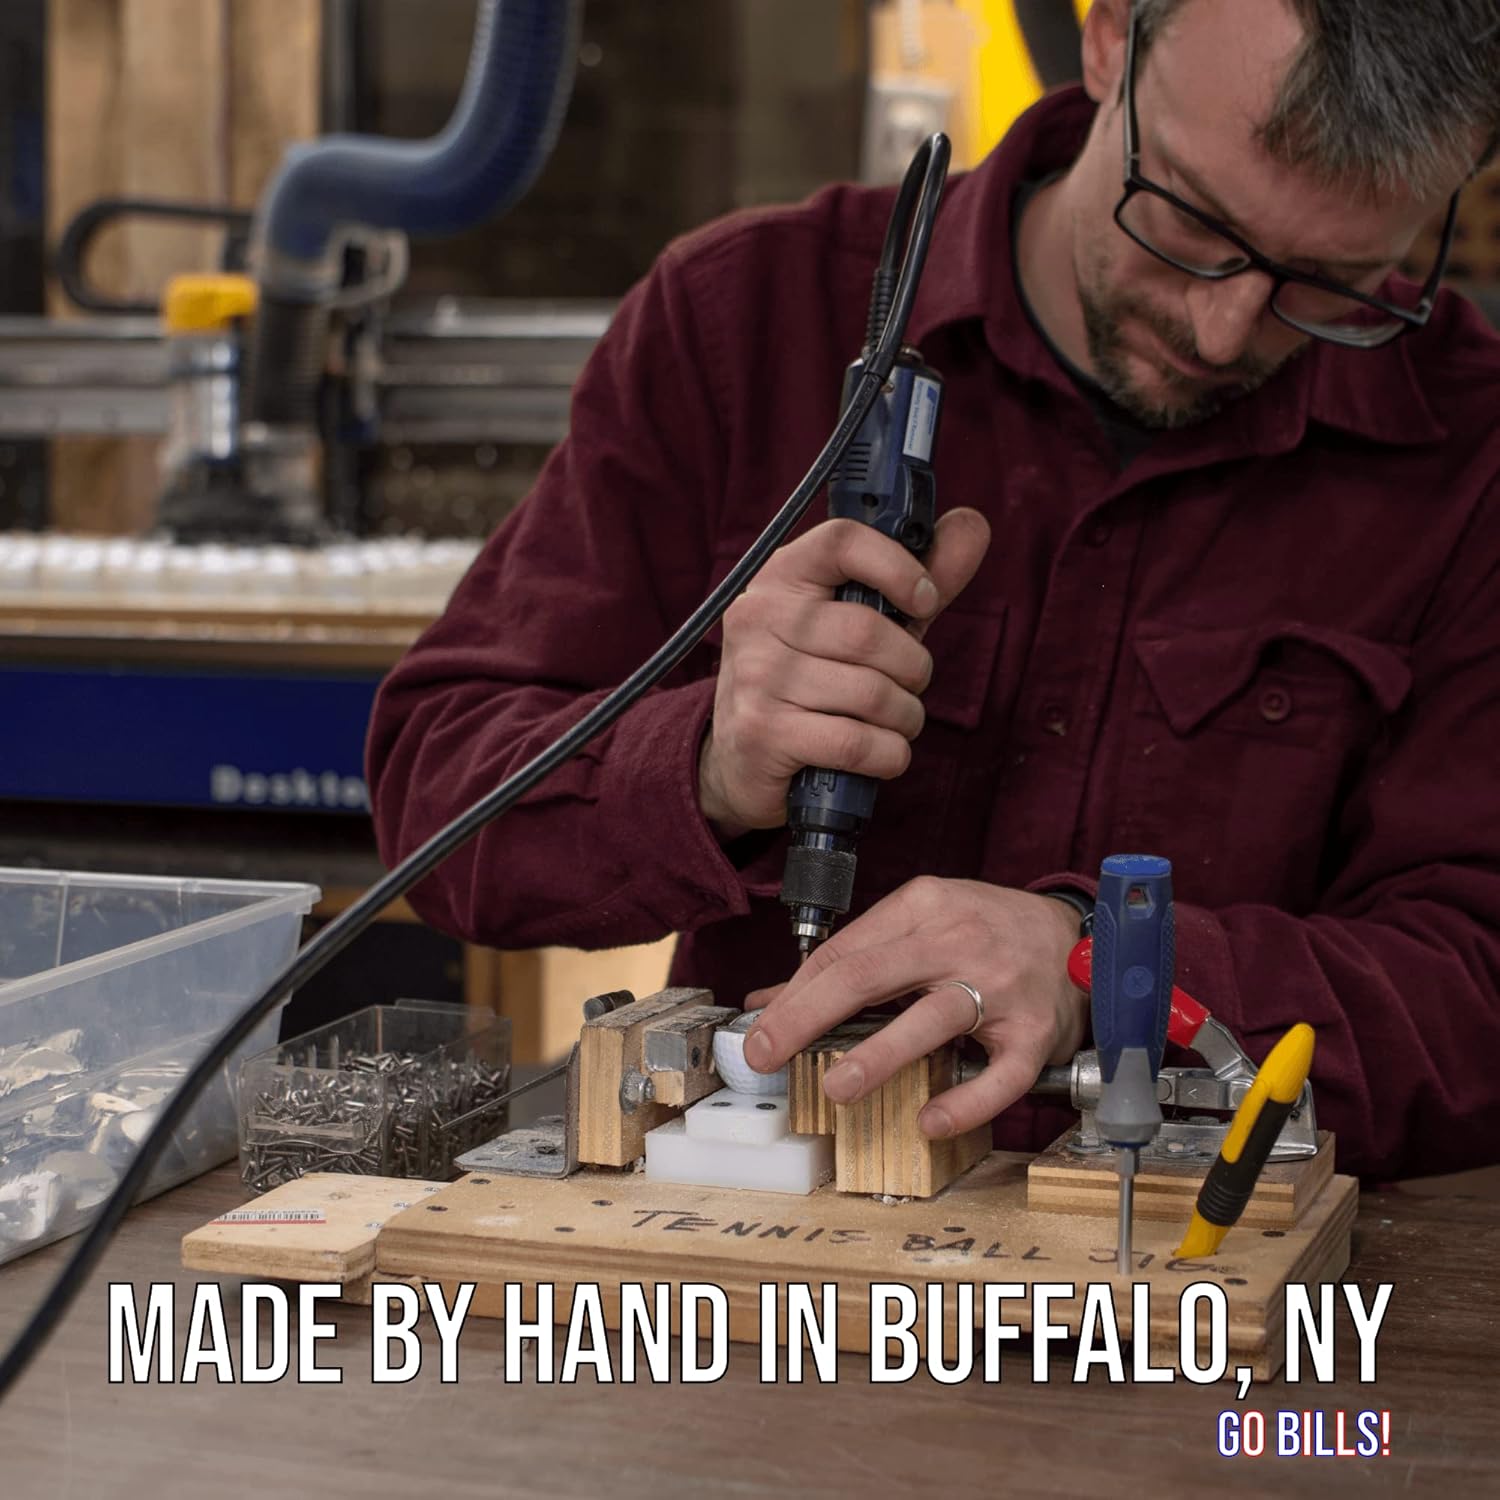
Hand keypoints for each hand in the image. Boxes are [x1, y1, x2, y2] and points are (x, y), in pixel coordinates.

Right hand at [698, 509, 990, 833]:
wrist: (744, 758)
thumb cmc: (817, 679)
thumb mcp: (865, 621)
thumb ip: (920, 577)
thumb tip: (974, 524)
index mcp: (782, 577)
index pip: (842, 542)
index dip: (898, 567)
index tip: (926, 602)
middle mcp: (759, 618)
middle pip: (868, 632)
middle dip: (913, 668)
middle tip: (910, 684)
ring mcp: (755, 677)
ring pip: (871, 694)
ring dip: (906, 718)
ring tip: (897, 722)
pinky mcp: (762, 734)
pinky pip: (857, 743)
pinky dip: (889, 754)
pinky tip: (882, 753)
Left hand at [739, 878, 1086, 1137]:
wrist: (1078, 936)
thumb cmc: (986, 931)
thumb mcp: (919, 924)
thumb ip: (850, 958)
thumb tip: (771, 1000)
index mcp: (922, 909)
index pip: (843, 953)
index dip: (793, 996)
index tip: (757, 1033)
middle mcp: (958, 941)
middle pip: (869, 975)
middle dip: (807, 1016)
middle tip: (767, 1055)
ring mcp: (1000, 987)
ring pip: (932, 1017)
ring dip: (879, 1055)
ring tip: (836, 1088)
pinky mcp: (1034, 1033)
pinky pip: (999, 1075)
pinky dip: (965, 1102)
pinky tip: (928, 1121)